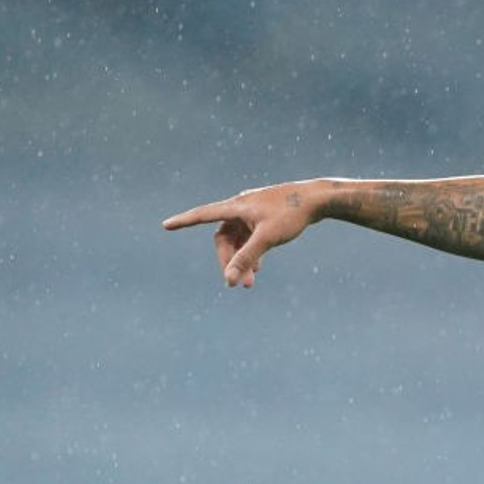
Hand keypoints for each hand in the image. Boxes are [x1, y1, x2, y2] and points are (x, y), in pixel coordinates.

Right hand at [162, 180, 326, 287]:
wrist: (318, 199)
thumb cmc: (292, 215)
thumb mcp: (267, 238)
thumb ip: (247, 258)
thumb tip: (230, 279)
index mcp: (236, 206)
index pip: (203, 214)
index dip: (184, 221)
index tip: (165, 225)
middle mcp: (240, 206)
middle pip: (224, 237)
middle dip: (229, 261)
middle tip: (237, 284)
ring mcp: (252, 211)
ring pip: (238, 240)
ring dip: (241, 260)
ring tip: (251, 282)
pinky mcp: (264, 216)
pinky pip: (249, 237)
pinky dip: (251, 252)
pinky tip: (259, 268)